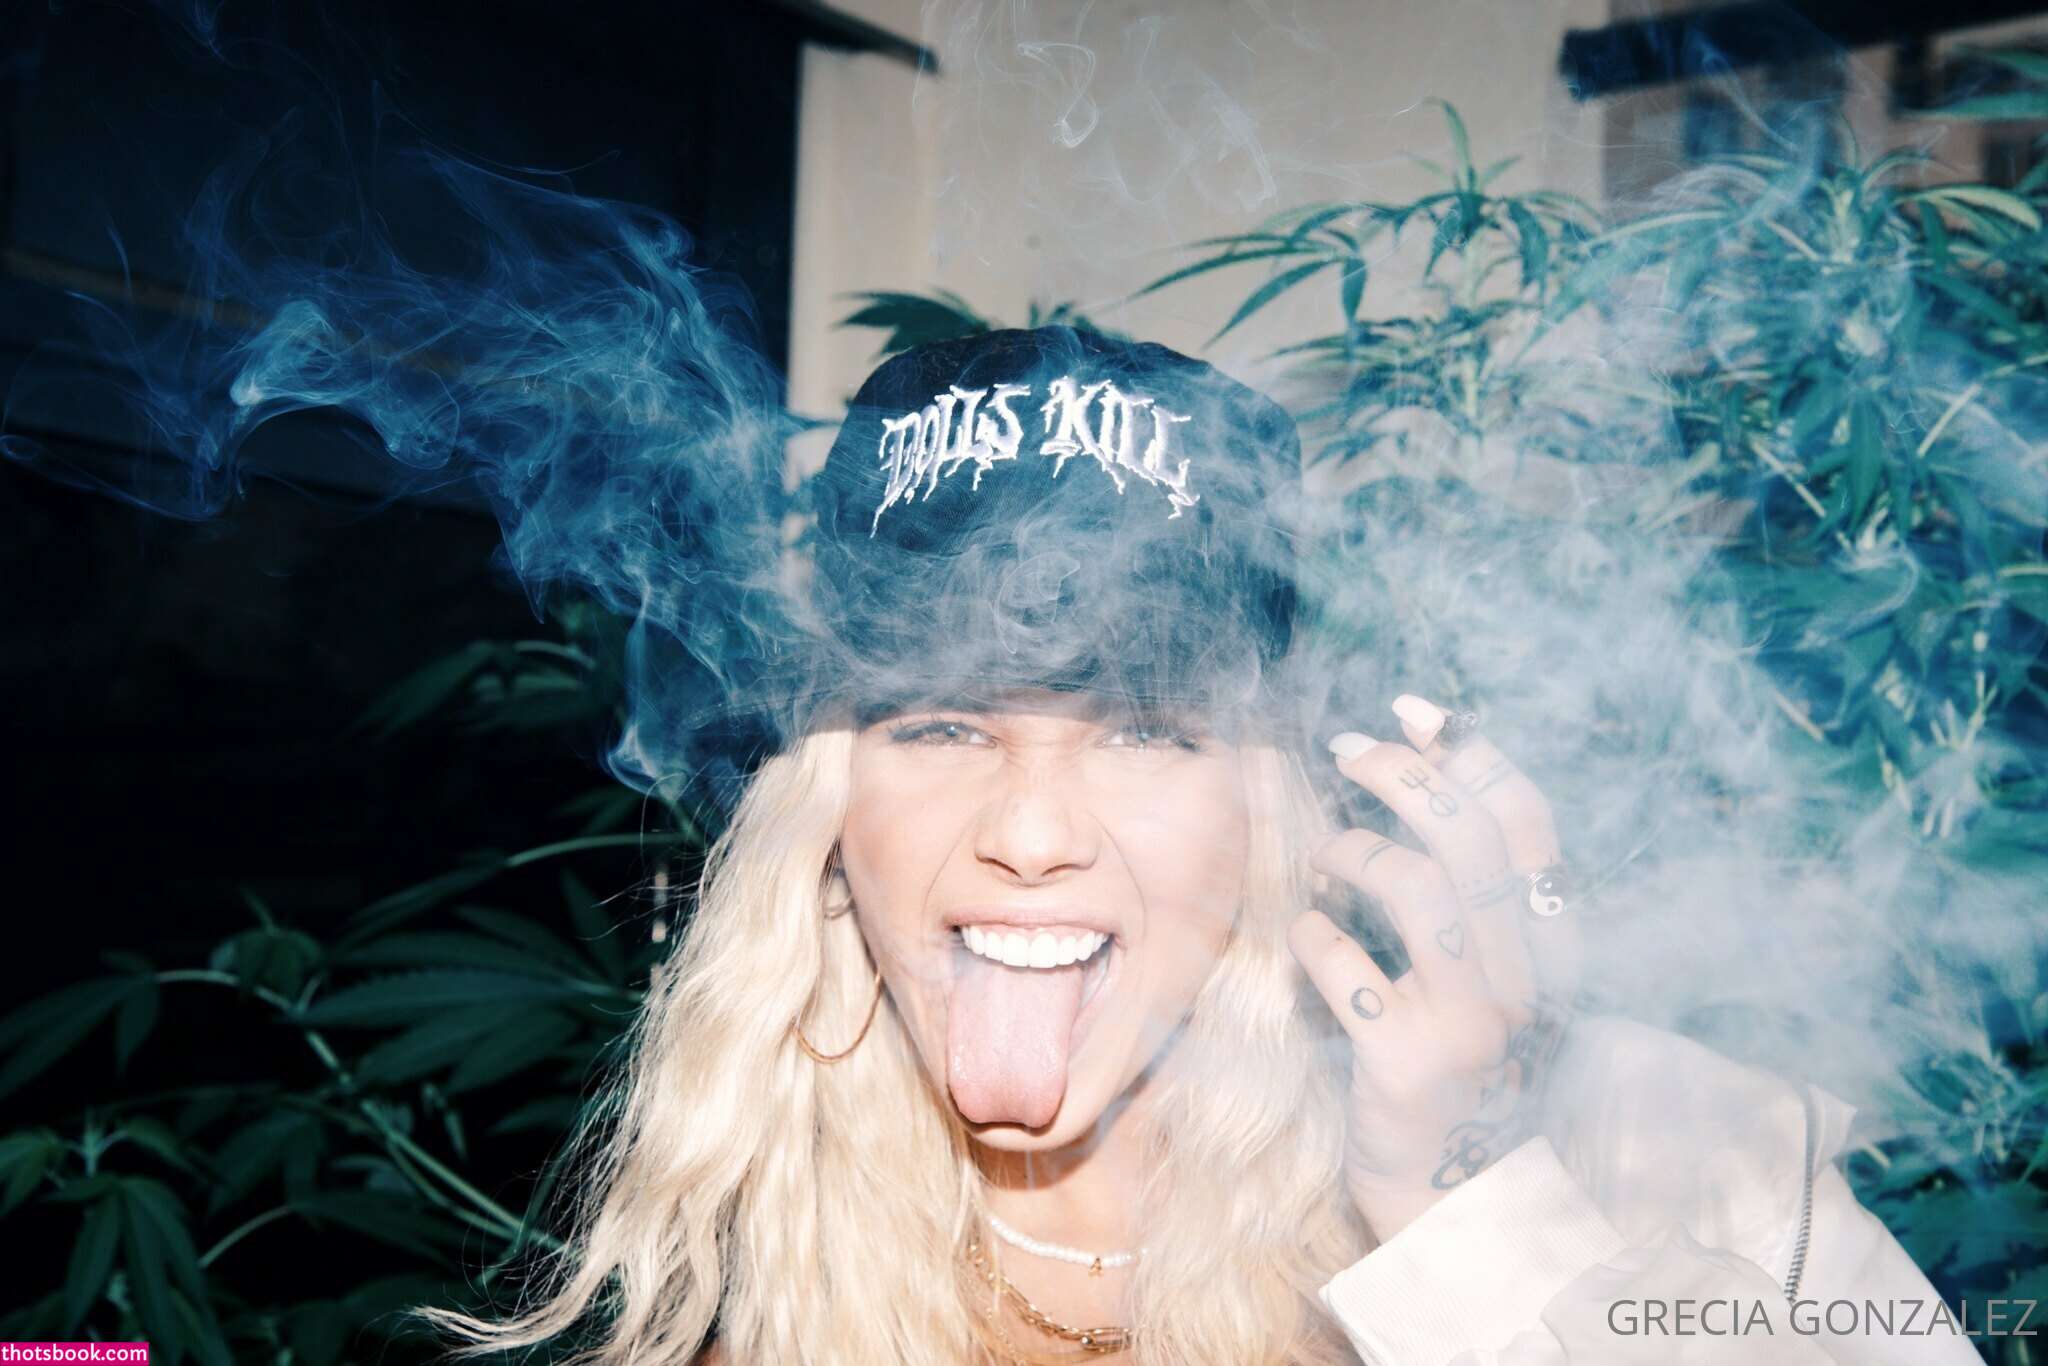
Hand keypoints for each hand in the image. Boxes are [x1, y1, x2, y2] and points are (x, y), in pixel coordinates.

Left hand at [1287, 695, 1581, 1241]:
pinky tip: (1308, 932)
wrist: (1464, 1202)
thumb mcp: (1497, 979)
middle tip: (1348, 750)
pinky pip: (1348, 970)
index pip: (1527, 822)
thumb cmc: (1467, 1071)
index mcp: (1551, 948)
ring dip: (1357, 851)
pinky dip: (1316, 936)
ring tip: (1327, 855)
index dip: (1471, 754)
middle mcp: (1526, 978)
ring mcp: (1471, 1021)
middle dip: (1404, 776)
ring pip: (1418, 890)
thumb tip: (1423, 777)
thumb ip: (1473, 895)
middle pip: (1470, 839)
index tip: (1415, 709)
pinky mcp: (1408, 1062)